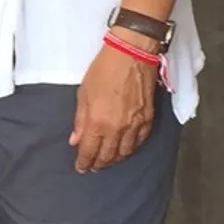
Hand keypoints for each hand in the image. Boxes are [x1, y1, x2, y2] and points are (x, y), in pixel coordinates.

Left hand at [69, 31, 159, 172]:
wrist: (132, 55)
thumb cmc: (104, 70)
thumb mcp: (83, 93)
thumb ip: (80, 120)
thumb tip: (75, 140)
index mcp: (98, 122)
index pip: (90, 151)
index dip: (84, 162)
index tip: (81, 168)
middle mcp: (117, 129)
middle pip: (108, 155)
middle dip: (99, 164)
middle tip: (93, 167)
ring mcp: (135, 125)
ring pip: (125, 152)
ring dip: (115, 159)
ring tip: (108, 161)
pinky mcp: (148, 119)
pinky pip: (139, 141)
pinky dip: (131, 149)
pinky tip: (125, 149)